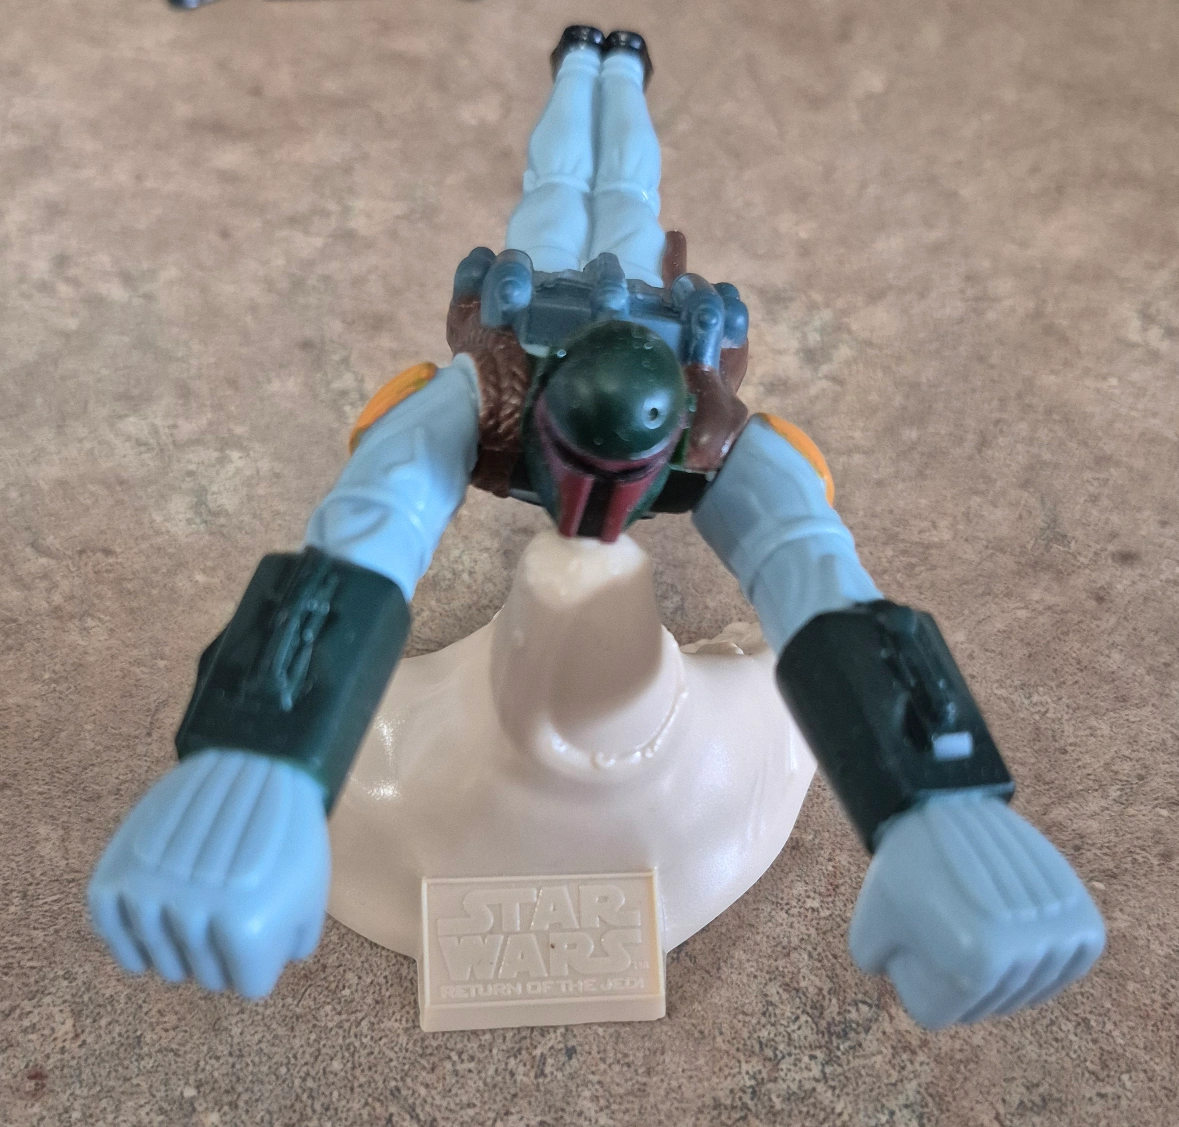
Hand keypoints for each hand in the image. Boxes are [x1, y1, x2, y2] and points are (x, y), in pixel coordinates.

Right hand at [88, 749, 330, 997]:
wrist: (256, 761)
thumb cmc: (290, 829)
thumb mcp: (311, 890)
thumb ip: (291, 944)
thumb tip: (258, 971)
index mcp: (247, 923)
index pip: (249, 986)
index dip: (259, 966)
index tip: (262, 942)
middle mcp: (194, 913)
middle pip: (204, 975)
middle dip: (222, 961)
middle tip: (227, 936)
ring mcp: (152, 893)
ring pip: (160, 960)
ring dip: (179, 955)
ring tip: (193, 936)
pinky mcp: (118, 874)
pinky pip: (111, 928)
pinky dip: (127, 943)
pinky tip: (145, 942)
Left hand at [848, 794, 1104, 1028]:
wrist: (948, 808)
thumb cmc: (905, 864)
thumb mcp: (870, 927)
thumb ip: (882, 973)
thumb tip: (918, 984)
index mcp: (976, 962)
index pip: (936, 1012)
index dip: (913, 975)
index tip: (910, 936)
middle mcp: (1024, 955)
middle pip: (981, 1007)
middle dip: (951, 973)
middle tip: (941, 923)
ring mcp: (1058, 939)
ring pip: (1021, 993)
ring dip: (996, 968)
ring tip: (975, 921)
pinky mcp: (1084, 925)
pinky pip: (1061, 972)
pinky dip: (1037, 960)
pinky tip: (1014, 932)